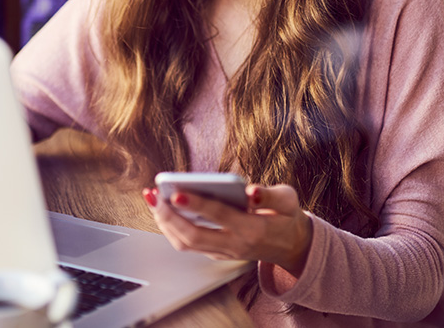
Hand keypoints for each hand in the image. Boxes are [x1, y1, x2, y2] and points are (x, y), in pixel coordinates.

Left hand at [142, 184, 313, 276]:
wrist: (291, 246)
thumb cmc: (286, 217)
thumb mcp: (289, 200)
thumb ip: (271, 195)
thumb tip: (251, 191)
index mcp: (253, 229)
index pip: (220, 216)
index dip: (197, 204)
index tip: (176, 192)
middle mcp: (235, 245)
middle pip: (194, 236)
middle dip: (169, 217)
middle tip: (154, 196)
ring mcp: (224, 252)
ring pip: (186, 244)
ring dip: (165, 223)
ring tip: (152, 199)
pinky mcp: (216, 253)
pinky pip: (188, 245)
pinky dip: (171, 228)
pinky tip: (162, 209)